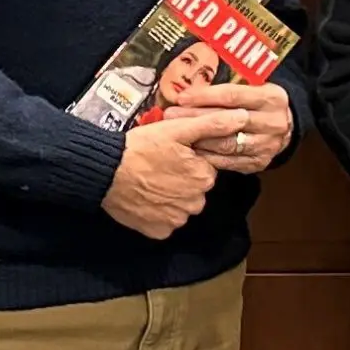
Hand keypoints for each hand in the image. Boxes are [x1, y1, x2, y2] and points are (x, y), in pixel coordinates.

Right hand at [104, 112, 238, 239]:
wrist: (105, 171)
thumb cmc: (141, 147)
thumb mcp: (178, 130)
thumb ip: (214, 124)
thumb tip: (244, 117)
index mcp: (204, 178)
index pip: (205, 170)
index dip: (188, 161)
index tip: (170, 154)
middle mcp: (196, 203)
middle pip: (194, 190)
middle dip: (181, 180)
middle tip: (157, 167)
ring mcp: (177, 220)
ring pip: (180, 207)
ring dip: (169, 197)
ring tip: (149, 181)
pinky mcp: (159, 232)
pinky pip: (164, 222)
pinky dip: (156, 213)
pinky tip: (144, 198)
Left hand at [182, 81, 295, 175]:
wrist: (285, 126)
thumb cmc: (260, 103)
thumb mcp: (254, 86)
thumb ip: (229, 85)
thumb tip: (191, 85)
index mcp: (272, 98)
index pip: (233, 95)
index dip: (204, 96)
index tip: (182, 97)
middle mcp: (273, 122)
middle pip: (227, 121)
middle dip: (196, 118)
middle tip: (171, 116)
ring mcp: (268, 145)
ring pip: (227, 144)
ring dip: (199, 139)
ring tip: (178, 134)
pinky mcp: (260, 162)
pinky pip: (229, 161)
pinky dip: (208, 156)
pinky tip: (192, 150)